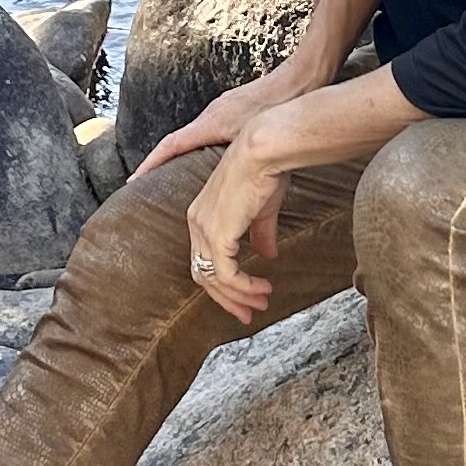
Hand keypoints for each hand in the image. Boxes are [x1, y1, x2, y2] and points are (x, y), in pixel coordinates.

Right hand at [133, 60, 311, 178]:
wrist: (300, 80)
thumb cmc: (279, 106)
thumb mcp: (254, 139)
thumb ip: (240, 161)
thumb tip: (230, 187)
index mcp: (210, 122)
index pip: (171, 146)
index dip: (151, 164)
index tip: (134, 180)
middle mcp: (212, 114)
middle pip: (178, 141)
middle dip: (160, 161)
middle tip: (147, 181)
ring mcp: (223, 109)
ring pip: (195, 135)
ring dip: (183, 153)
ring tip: (174, 174)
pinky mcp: (235, 107)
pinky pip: (210, 130)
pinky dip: (203, 144)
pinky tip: (213, 155)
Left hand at [185, 125, 289, 325]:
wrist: (263, 151)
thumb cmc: (265, 171)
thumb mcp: (262, 209)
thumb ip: (261, 234)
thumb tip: (268, 256)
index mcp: (202, 215)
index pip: (205, 259)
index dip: (223, 282)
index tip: (246, 297)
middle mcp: (196, 223)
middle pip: (203, 275)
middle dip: (227, 298)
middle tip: (247, 314)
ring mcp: (204, 230)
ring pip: (214, 279)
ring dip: (239, 296)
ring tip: (261, 303)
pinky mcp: (218, 235)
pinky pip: (227, 274)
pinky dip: (244, 287)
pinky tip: (262, 288)